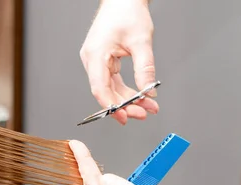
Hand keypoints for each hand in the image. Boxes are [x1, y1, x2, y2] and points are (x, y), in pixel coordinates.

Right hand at [80, 0, 158, 124]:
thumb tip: (148, 91)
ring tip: (147, 106)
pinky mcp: (102, 61)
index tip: (126, 116)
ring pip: (110, 88)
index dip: (112, 105)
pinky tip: (138, 96)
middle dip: (125, 105)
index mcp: (95, 54)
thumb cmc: (127, 12)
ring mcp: (95, 61)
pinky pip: (112, 81)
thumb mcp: (141, 41)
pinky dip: (125, 90)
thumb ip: (144, 68)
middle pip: (105, 92)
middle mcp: (91, 60)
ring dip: (127, 99)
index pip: (99, 88)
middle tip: (143, 113)